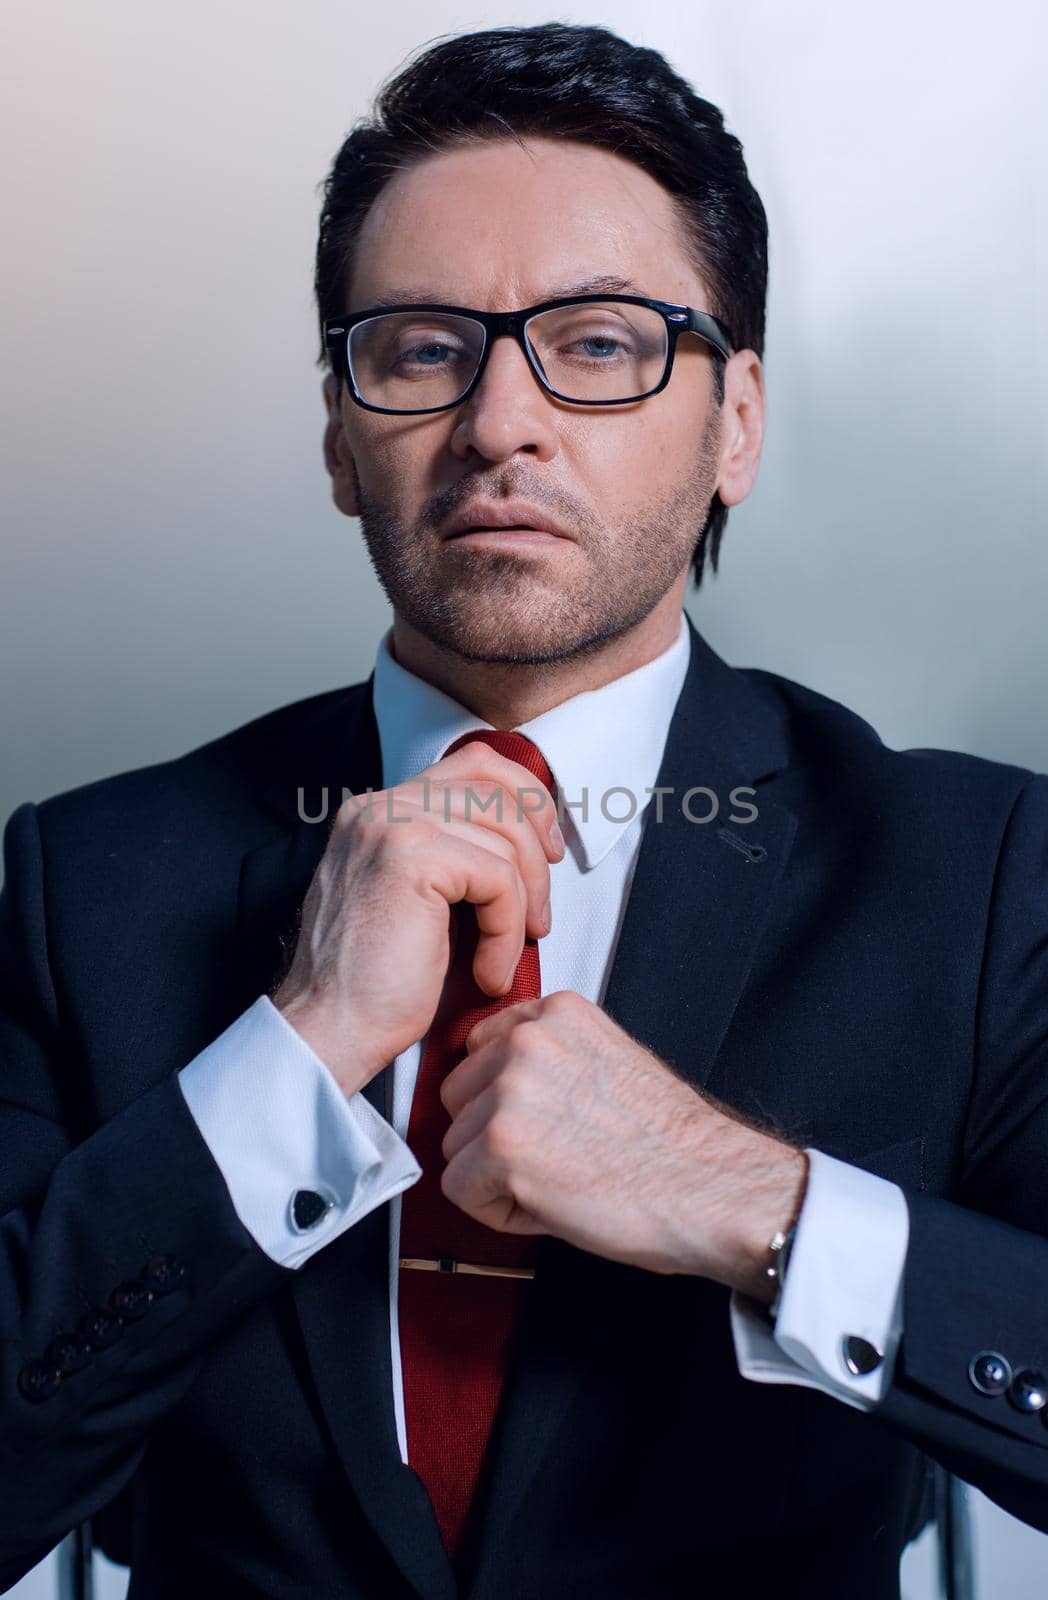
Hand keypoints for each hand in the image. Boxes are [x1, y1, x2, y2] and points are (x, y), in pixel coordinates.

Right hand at [271, 744, 564, 1096]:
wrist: (329, 1030)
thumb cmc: (376, 983)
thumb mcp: (421, 900)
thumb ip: (455, 855)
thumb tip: (532, 841)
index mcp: (379, 809)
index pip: (477, 763)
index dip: (528, 799)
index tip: (549, 851)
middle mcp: (379, 805)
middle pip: (498, 789)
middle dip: (538, 853)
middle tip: (540, 917)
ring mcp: (391, 825)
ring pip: (505, 838)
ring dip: (523, 905)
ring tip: (503, 956)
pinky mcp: (410, 858)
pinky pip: (497, 879)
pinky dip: (506, 931)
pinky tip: (488, 971)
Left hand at [439, 989, 808, 1293]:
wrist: (710, 1187)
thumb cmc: (670, 1144)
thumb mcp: (607, 1063)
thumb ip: (549, 1058)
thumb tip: (494, 1085)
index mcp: (557, 1014)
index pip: (479, 1050)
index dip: (503, 1100)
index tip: (540, 1120)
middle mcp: (529, 1041)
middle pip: (457, 1099)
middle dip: (493, 1137)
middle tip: (555, 1156)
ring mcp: (512, 1090)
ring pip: (457, 1147)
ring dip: (498, 1176)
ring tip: (561, 1178)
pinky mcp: (503, 1147)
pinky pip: (461, 1191)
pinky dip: (500, 1212)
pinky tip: (551, 1202)